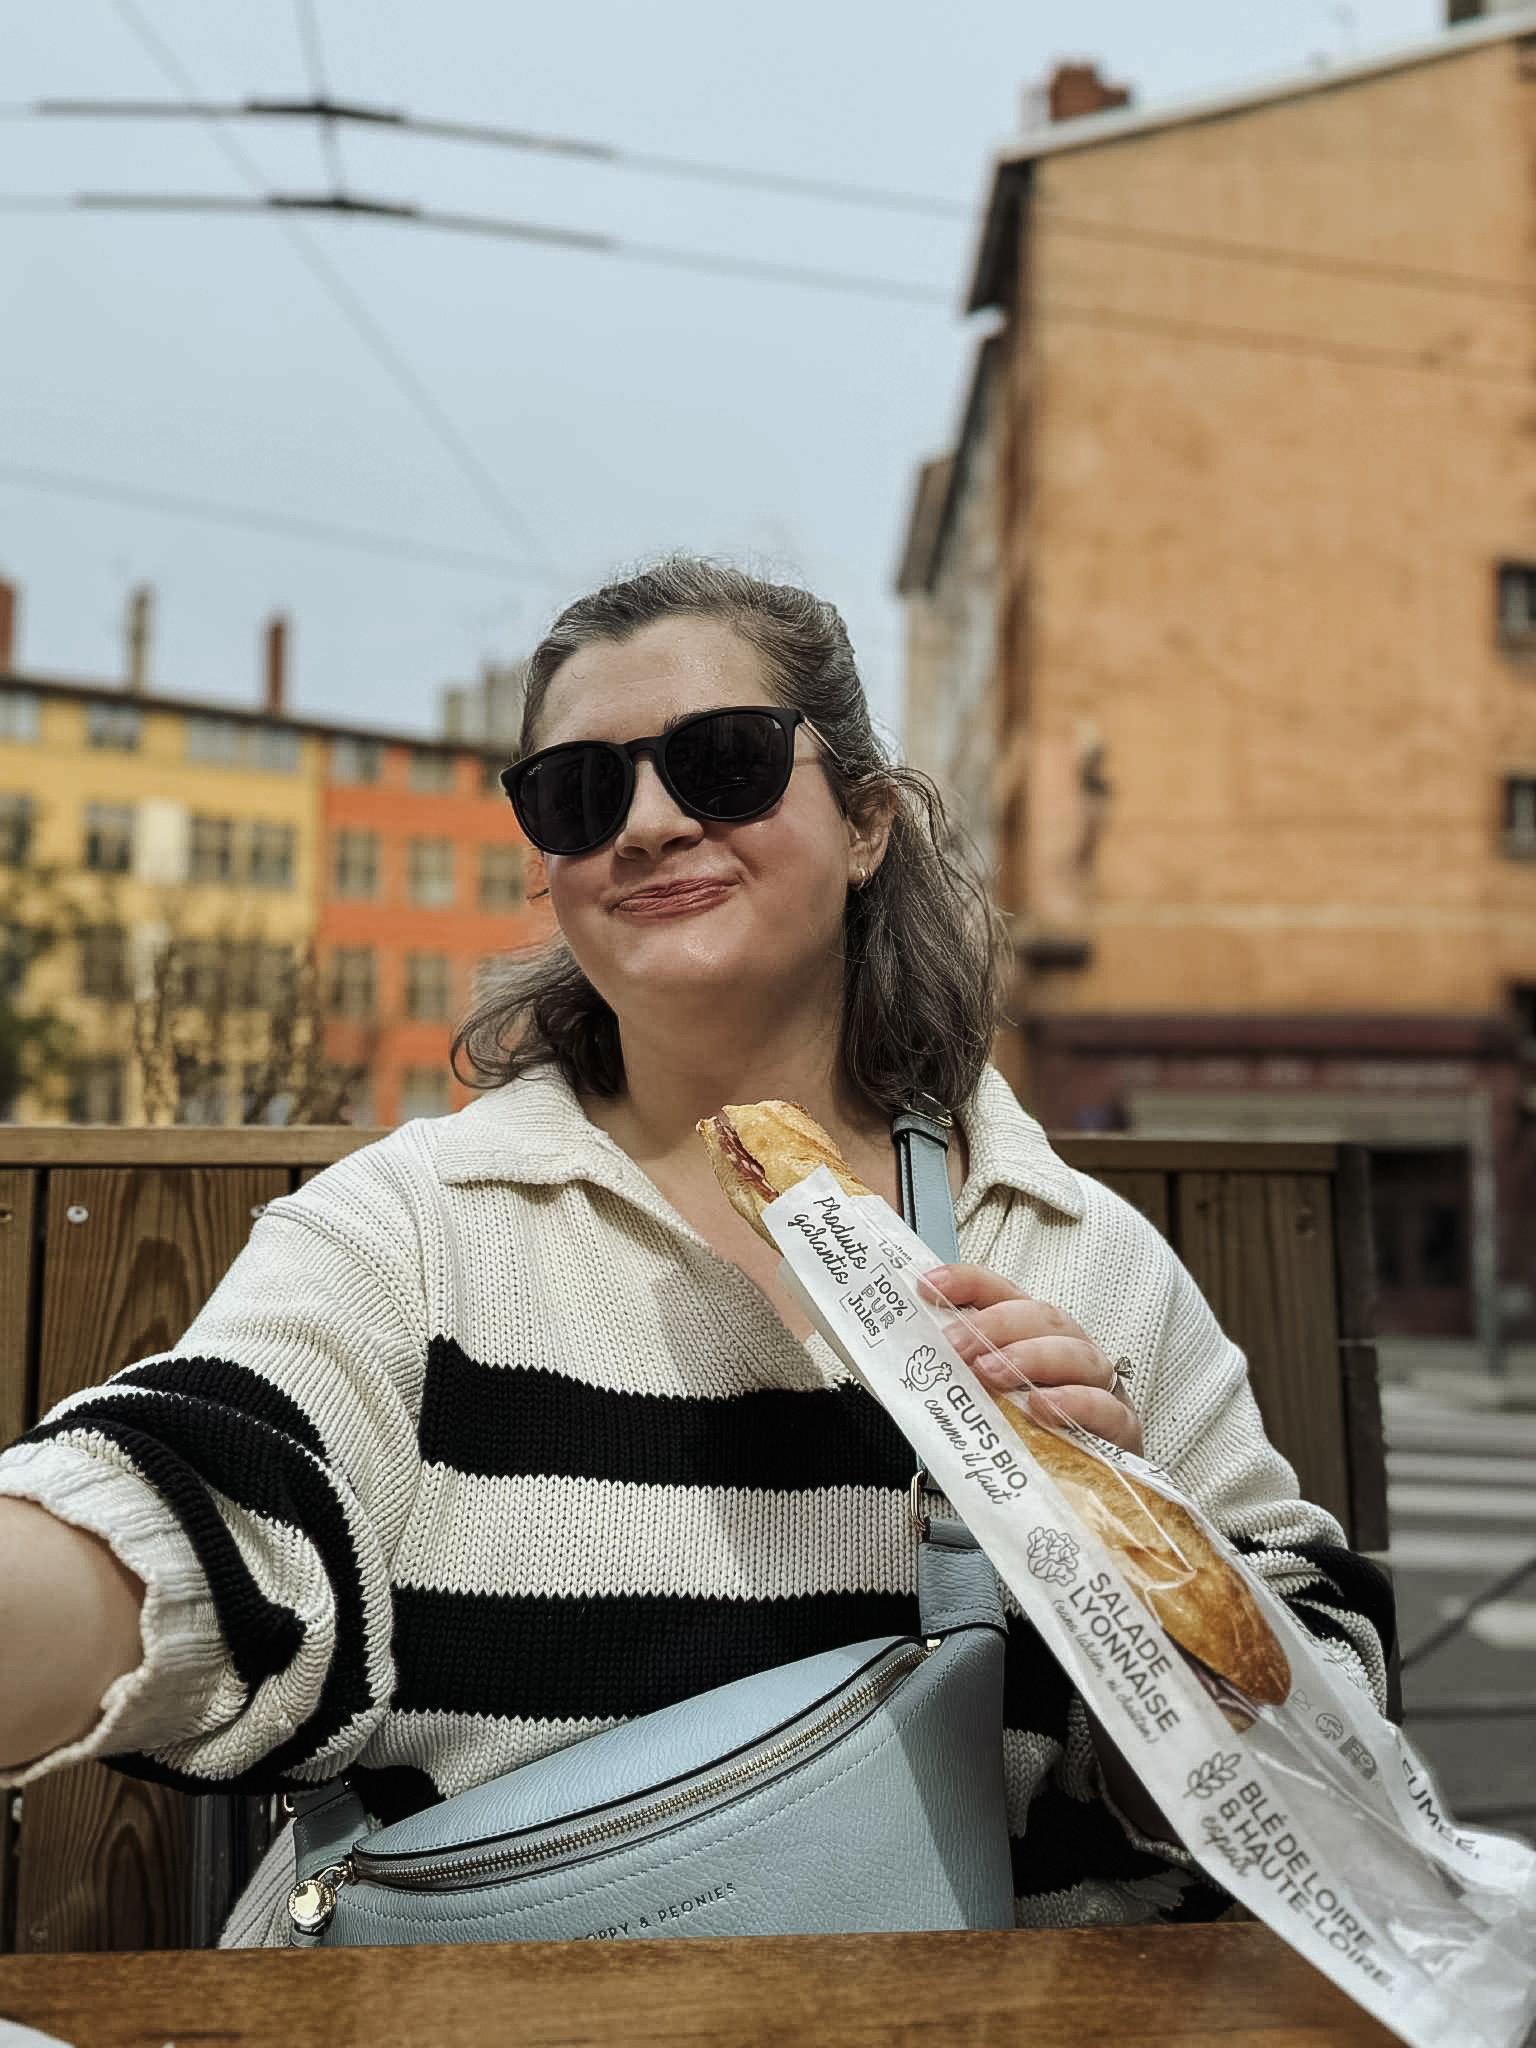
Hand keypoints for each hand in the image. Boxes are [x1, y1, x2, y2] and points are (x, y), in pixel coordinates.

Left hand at [919, 1263, 1142, 1456]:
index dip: (967, 1283)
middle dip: (994, 1324)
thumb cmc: (1034, 1444)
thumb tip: (909, 1369)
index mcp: (1034, 1338)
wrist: (1085, 1501)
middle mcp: (1069, 1352)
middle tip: (956, 1345)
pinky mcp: (1120, 1428)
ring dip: (1029, 1357)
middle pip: (1040, 1317)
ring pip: (1075, 1353)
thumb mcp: (991, 1409)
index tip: (928, 1286)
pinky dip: (1072, 1402)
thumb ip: (960, 1384)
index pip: (1003, 1294)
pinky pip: (1104, 1406)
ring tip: (990, 1373)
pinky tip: (1041, 1409)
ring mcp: (1100, 1386)